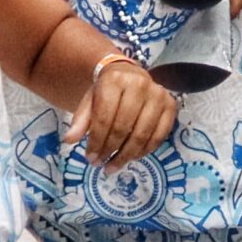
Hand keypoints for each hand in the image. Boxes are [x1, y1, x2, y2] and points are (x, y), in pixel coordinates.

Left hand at [61, 57, 177, 165]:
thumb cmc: (107, 91)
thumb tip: (70, 140)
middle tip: (101, 165)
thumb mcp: (90, 100)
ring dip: (127, 155)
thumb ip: (80, 120)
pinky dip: (145, 151)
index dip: (96, 141)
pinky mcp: (171, 105)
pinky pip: (159, 135)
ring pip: (142, 134)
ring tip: (114, 166)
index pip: (104, 117)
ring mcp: (158, 95)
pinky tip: (132, 157)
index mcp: (115, 80)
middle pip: (123, 128)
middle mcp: (140, 85)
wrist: (130, 75)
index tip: (90, 158)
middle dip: (110, 150)